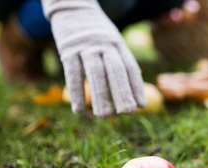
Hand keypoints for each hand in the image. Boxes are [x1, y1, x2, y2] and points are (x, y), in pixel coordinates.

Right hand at [42, 0, 145, 116]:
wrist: (73, 8)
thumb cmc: (98, 34)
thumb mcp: (114, 43)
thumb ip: (122, 64)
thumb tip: (134, 92)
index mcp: (118, 44)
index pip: (130, 67)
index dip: (136, 87)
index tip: (140, 106)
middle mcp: (104, 45)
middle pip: (116, 71)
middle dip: (122, 92)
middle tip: (127, 112)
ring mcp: (86, 46)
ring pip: (95, 73)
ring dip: (100, 96)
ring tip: (105, 116)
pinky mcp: (67, 49)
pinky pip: (72, 73)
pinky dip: (76, 92)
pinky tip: (79, 110)